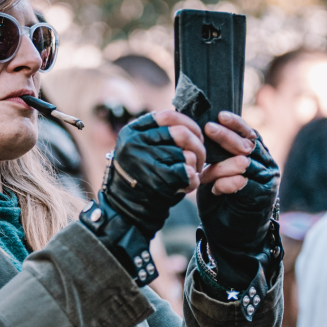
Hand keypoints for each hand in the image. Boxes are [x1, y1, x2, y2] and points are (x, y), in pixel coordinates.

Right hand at [100, 109, 205, 237]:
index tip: (196, 134)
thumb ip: (158, 135)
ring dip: (196, 165)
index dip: (188, 123)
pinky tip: (189, 183)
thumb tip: (190, 126)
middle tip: (200, 157)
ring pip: (187, 154)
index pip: (167, 117)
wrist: (126, 209)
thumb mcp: (140, 148)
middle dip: (198, 145)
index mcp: (132, 132)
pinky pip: (187, 172)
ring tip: (192, 173)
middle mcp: (135, 144)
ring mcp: (144, 161)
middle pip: (181, 133)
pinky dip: (193, 178)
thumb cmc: (140, 176)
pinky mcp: (156, 180)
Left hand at [196, 112, 279, 286]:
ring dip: (220, 166)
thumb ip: (215, 155)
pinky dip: (226, 183)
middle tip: (208, 130)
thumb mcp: (215, 172)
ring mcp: (267, 181)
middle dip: (225, 137)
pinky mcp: (263, 197)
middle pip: (248, 144)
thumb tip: (201, 130)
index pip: (250, 133)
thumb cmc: (220, 201)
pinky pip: (244, 183)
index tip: (219, 115)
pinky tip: (214, 188)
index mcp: (257, 155)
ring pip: (244, 162)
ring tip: (205, 174)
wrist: (232, 236)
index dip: (235, 123)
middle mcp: (266, 165)